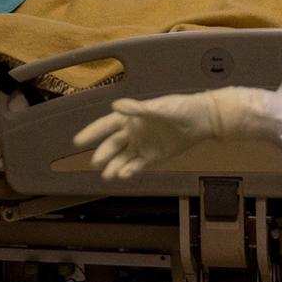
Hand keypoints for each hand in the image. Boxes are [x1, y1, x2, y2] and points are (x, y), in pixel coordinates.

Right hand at [72, 87, 273, 179]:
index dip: (92, 132)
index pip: (107, 125)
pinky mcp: (153, 157)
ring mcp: (142, 146)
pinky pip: (137, 166)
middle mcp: (133, 132)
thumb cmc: (181, 108)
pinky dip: (129, 171)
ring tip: (107, 176)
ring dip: (114, 166)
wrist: (203, 120)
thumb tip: (116, 106)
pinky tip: (124, 175)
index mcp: (132, 117)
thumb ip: (138, 109)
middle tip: (95, 162)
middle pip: (112, 145)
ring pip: (122, 158)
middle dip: (103, 154)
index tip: (78, 141)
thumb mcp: (160, 108)